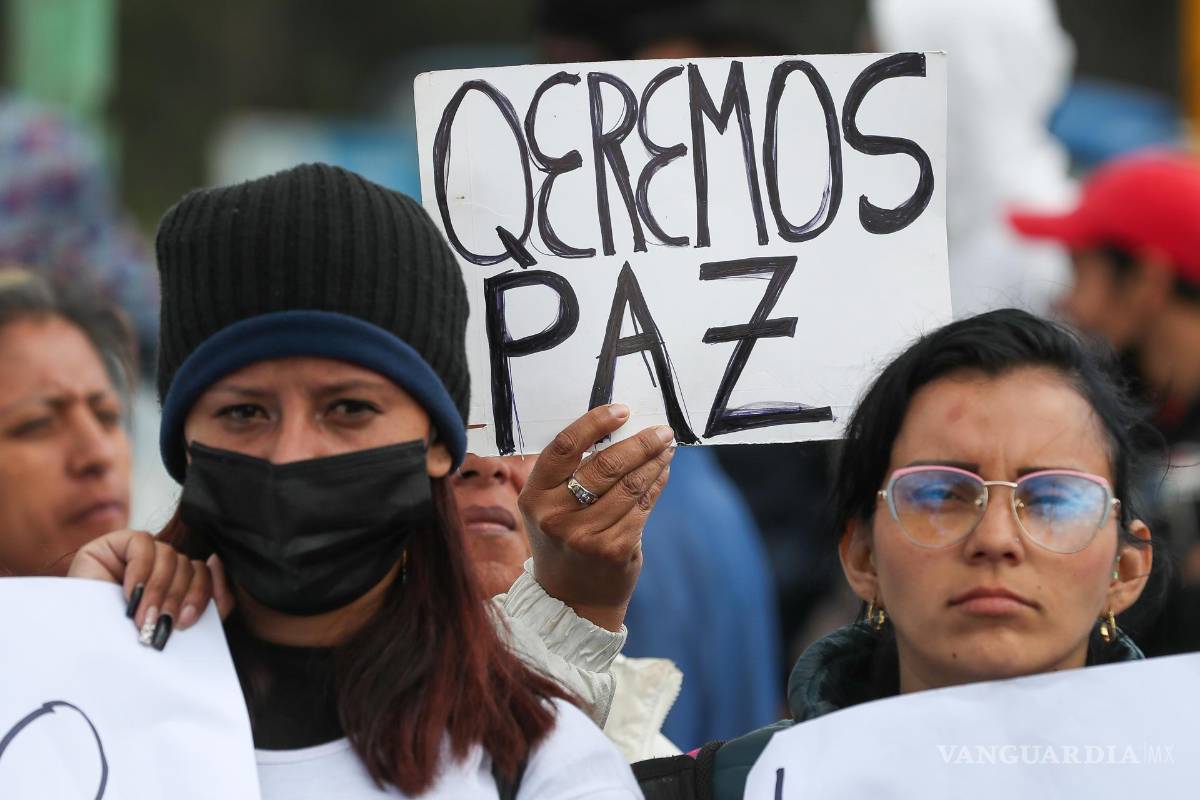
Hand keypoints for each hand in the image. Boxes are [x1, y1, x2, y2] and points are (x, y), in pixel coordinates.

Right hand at [68, 530, 235, 649]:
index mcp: (177, 583)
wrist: (76, 645)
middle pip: (190, 567)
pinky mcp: (116, 542)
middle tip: (164, 625)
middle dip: (179, 599)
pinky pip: (143, 544)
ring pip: (171, 556)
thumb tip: (216, 561)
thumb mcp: (169, 625)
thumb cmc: (122, 639)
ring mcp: (140, 553)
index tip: (191, 620)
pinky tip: (130, 594)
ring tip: (143, 617)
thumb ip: (203, 603)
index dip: (206, 593)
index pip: (205, 575)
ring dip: (158, 591)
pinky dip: (140, 571)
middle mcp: (162, 565)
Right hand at [518, 404, 673, 630]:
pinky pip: (643, 506)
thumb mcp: (550, 506)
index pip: (564, 447)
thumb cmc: (564, 538)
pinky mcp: (614, 549)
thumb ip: (572, 472)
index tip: (622, 410)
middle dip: (639, 442)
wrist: (572, 598)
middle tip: (660, 430)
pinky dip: (657, 483)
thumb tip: (620, 427)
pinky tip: (663, 471)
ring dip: (654, 461)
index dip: (594, 423)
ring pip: (630, 485)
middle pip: (604, 465)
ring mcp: (585, 536)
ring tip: (666, 447)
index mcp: (534, 496)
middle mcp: (555, 516)